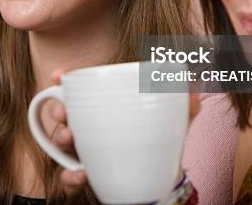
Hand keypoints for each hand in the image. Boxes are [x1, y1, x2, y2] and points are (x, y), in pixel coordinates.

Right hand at [49, 69, 201, 193]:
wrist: (160, 175)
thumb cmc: (159, 138)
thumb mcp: (173, 119)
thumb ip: (185, 104)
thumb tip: (194, 89)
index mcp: (101, 107)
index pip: (76, 89)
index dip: (62, 81)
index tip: (59, 76)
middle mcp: (87, 126)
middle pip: (61, 113)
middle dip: (57, 110)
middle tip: (65, 113)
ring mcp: (84, 150)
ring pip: (60, 143)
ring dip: (61, 138)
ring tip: (71, 137)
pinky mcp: (86, 174)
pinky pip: (68, 175)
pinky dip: (70, 175)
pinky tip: (82, 173)